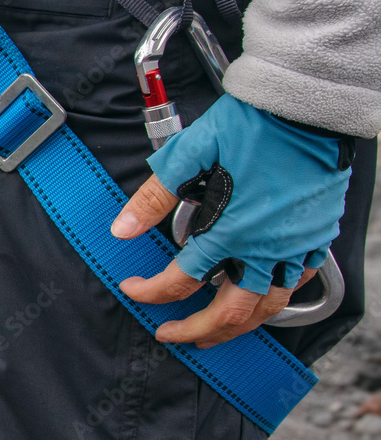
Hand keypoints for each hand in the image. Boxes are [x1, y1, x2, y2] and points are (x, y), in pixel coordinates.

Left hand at [110, 95, 350, 347]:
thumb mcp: (189, 155)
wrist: (306, 105)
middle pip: (228, 313)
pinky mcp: (317, 236)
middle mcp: (266, 247)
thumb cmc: (250, 125)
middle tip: (170, 334)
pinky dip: (275, 299)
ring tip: (212, 333)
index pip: (180, 282)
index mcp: (230, 230)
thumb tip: (122, 229)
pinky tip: (260, 297)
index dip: (150, 292)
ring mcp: (296, 246)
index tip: (133, 289)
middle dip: (193, 331)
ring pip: (267, 308)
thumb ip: (153, 198)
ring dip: (236, 327)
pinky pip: (299, 282)